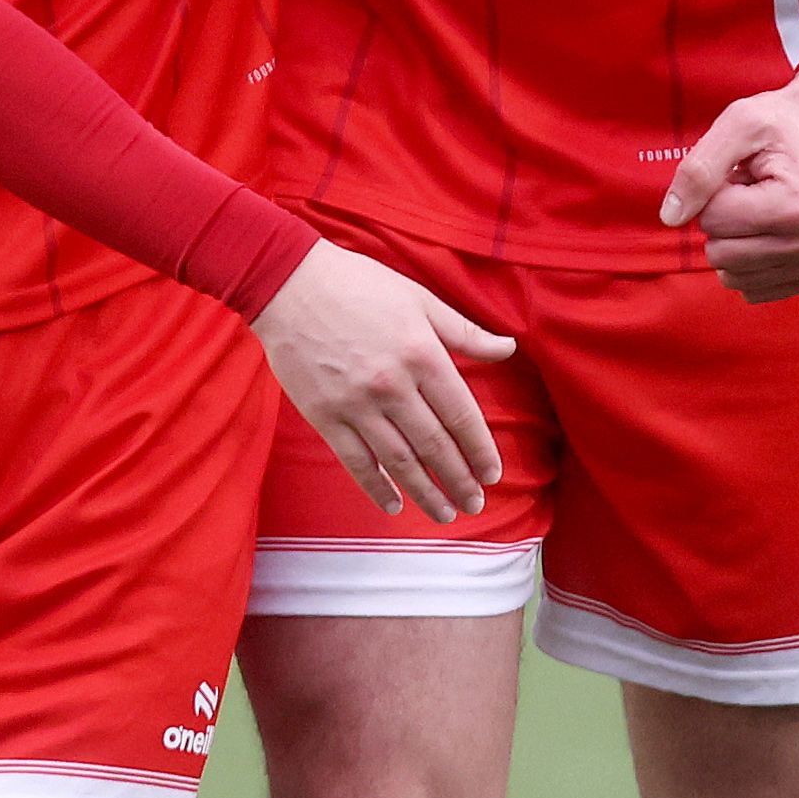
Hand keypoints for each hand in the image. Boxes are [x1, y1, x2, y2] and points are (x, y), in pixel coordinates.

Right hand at [251, 239, 514, 522]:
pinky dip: (377, 488)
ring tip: (446, 513)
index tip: (492, 473)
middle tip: (475, 503)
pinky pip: (357, 462)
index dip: (480, 449)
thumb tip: (508, 348)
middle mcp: (393, 385)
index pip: (461, 414)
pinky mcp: (325, 416)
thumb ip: (464, 331)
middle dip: (459, 480)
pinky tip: (394, 505)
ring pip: (400, 462)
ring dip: (426, 493)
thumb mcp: (418, 298)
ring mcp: (357, 404)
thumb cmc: (358, 284)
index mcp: (421, 353)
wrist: (290, 283)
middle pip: (435, 445)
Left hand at [658, 68, 798, 304]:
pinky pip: (755, 289)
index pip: (712, 220)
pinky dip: (751, 260)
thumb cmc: (783, 123)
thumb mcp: (738, 123)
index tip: (742, 171)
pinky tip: (772, 227)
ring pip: (734, 276)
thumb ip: (699, 169)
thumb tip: (670, 218)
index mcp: (795, 207)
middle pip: (721, 254)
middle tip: (750, 189)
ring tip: (762, 205)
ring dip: (737, 239)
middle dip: (723, 219)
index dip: (715, 192)